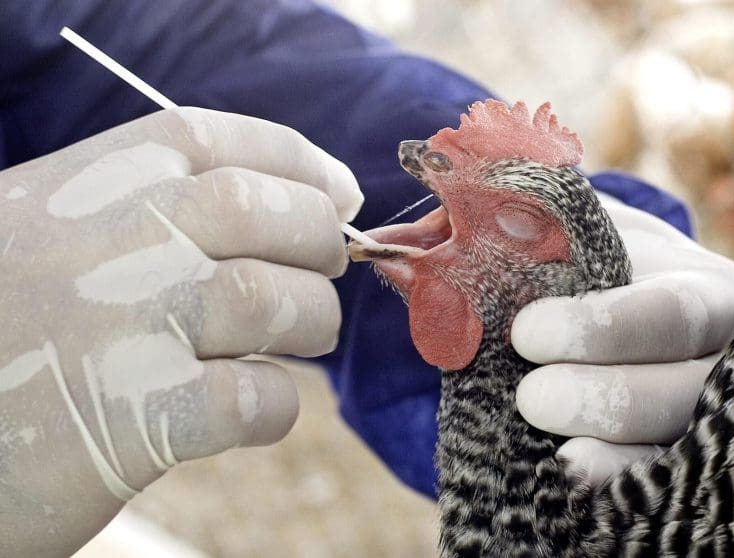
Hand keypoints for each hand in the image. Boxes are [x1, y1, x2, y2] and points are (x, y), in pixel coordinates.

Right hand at [0, 107, 361, 556]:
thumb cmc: (3, 326)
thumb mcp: (41, 230)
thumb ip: (142, 209)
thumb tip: (293, 198)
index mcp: (84, 186)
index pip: (215, 142)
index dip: (299, 164)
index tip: (340, 194)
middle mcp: (106, 241)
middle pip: (261, 208)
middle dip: (318, 240)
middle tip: (322, 271)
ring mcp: (123, 327)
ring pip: (275, 299)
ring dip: (311, 320)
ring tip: (297, 338)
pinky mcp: (135, 421)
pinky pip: (256, 398)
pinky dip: (276, 405)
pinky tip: (251, 410)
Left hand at [513, 192, 733, 485]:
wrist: (597, 304)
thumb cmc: (585, 260)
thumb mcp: (567, 230)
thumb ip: (527, 225)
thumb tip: (465, 228)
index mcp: (713, 294)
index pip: (674, 314)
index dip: (604, 328)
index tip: (528, 332)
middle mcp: (728, 364)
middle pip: (688, 393)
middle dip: (609, 399)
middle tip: (533, 397)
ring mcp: (707, 420)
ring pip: (677, 449)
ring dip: (615, 453)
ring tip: (560, 456)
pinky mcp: (676, 461)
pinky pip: (655, 484)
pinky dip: (617, 485)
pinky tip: (573, 480)